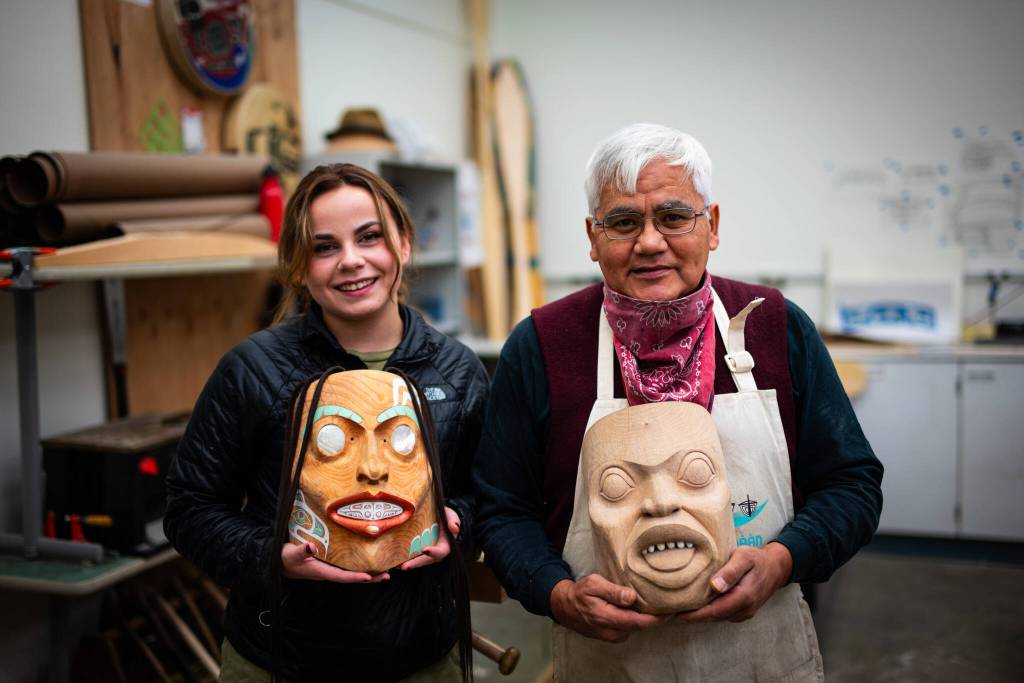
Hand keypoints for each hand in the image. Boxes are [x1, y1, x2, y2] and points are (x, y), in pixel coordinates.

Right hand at [281, 541, 389, 582]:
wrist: (282, 562)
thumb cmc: (286, 557)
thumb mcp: (291, 553)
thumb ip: (301, 550)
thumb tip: (311, 546)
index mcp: (321, 571)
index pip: (341, 576)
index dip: (355, 577)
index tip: (369, 577)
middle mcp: (329, 571)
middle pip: (352, 576)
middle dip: (370, 577)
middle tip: (388, 575)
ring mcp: (332, 567)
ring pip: (353, 571)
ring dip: (369, 572)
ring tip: (387, 569)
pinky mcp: (332, 562)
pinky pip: (349, 565)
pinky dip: (361, 564)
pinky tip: (372, 559)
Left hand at [399, 506, 460, 570]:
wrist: (440, 517)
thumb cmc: (447, 517)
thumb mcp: (452, 517)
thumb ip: (453, 521)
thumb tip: (454, 527)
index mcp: (445, 546)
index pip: (441, 552)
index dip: (433, 552)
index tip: (425, 550)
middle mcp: (435, 552)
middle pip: (426, 560)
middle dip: (416, 563)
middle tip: (404, 567)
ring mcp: (426, 552)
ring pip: (418, 560)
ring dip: (408, 564)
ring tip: (396, 566)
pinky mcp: (418, 549)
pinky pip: (412, 556)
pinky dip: (403, 559)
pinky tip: (393, 560)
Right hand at [550, 575, 667, 641]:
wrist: (564, 607)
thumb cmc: (579, 593)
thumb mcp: (593, 584)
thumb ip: (613, 591)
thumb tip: (632, 597)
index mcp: (608, 618)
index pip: (639, 622)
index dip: (657, 619)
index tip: (672, 612)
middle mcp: (611, 631)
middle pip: (640, 626)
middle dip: (656, 618)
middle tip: (671, 605)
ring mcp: (611, 636)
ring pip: (635, 628)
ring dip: (646, 618)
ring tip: (657, 604)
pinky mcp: (611, 635)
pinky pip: (628, 628)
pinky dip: (636, 620)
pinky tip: (640, 609)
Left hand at [676, 542, 791, 622]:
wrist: (776, 568)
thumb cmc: (757, 559)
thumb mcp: (744, 558)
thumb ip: (730, 571)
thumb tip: (715, 586)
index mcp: (743, 597)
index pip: (713, 611)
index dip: (692, 615)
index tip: (673, 615)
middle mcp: (743, 610)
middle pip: (711, 616)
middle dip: (689, 616)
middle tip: (666, 612)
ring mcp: (742, 613)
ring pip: (715, 616)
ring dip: (697, 614)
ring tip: (674, 608)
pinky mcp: (740, 612)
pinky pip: (720, 613)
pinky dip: (706, 610)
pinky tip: (692, 603)